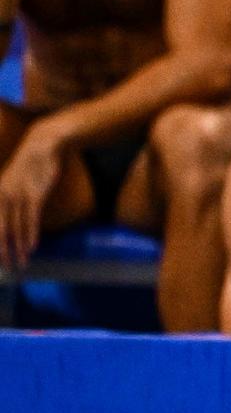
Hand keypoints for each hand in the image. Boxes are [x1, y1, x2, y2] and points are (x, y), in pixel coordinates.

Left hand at [0, 128, 66, 271]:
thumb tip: (10, 219)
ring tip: (21, 263)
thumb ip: (8, 200)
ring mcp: (18, 195)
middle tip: (6, 266)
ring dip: (18, 248)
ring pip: (15, 228)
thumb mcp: (12, 183)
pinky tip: (31, 247)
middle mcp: (2, 196)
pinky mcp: (35, 194)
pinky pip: (31, 219)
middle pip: (0, 229)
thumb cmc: (29, 166)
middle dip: (2, 250)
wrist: (43, 145)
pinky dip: (31, 235)